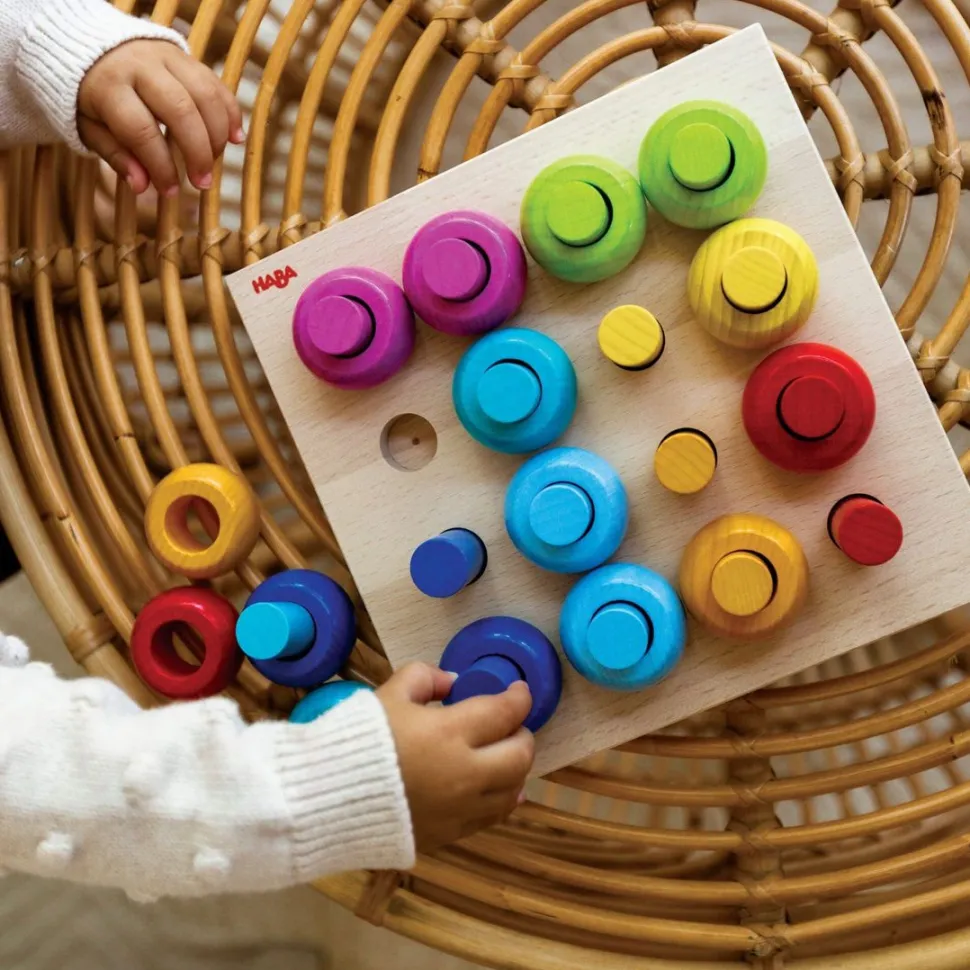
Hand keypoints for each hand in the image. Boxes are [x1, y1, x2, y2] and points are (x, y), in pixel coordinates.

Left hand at [77, 40, 242, 195]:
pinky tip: (235, 138)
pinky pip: (215, 83)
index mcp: (108, 86)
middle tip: (203, 182)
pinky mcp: (184, 55)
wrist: (88, 45)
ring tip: (216, 161)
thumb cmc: (90, 96)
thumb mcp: (88, 127)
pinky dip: (230, 111)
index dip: (160, 166)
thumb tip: (142, 186)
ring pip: (204, 95)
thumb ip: (116, 155)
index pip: (141, 131)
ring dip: (218, 134)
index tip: (170, 192)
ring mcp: (165, 56)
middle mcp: (139, 65)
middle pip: (180, 110)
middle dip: (197, 152)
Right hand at [377, 664, 534, 851]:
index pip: (505, 712)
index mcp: (451, 733)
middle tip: (510, 725)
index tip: (519, 692)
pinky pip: (490, 817)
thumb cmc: (359, 740)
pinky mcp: (449, 834)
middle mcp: (465, 774)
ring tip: (502, 756)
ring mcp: (460, 809)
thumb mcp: (390, 693)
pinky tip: (494, 789)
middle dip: (522, 734)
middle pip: (520, 755)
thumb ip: (425, 678)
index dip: (520, 698)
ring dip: (515, 770)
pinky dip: (500, 799)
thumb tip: (453, 682)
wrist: (326, 797)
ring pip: (513, 791)